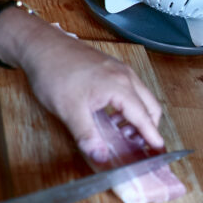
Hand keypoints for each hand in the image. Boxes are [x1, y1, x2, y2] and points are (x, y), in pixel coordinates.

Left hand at [12, 20, 164, 161]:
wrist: (43, 46)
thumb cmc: (54, 73)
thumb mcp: (68, 110)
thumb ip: (87, 135)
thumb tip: (100, 157)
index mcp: (119, 86)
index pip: (143, 116)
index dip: (152, 135)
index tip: (160, 150)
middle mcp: (126, 76)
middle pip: (151, 106)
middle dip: (148, 127)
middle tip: (137, 145)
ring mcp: (120, 70)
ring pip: (143, 97)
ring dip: (139, 117)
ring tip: (122, 132)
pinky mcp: (113, 68)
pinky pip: (132, 89)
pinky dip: (131, 106)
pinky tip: (113, 115)